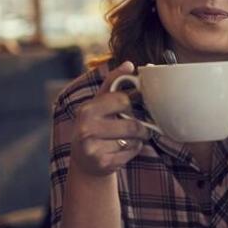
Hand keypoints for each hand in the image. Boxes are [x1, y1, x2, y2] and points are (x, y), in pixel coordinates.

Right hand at [67, 62, 149, 178]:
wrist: (85, 162)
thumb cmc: (96, 126)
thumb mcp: (100, 103)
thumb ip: (113, 83)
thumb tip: (129, 64)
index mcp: (86, 109)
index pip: (122, 101)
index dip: (133, 103)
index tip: (134, 106)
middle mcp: (86, 128)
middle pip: (132, 124)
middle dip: (141, 127)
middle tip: (142, 128)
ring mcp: (92, 148)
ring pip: (133, 140)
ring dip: (138, 139)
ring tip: (131, 139)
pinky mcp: (103, 163)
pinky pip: (131, 153)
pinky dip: (134, 151)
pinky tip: (123, 150)